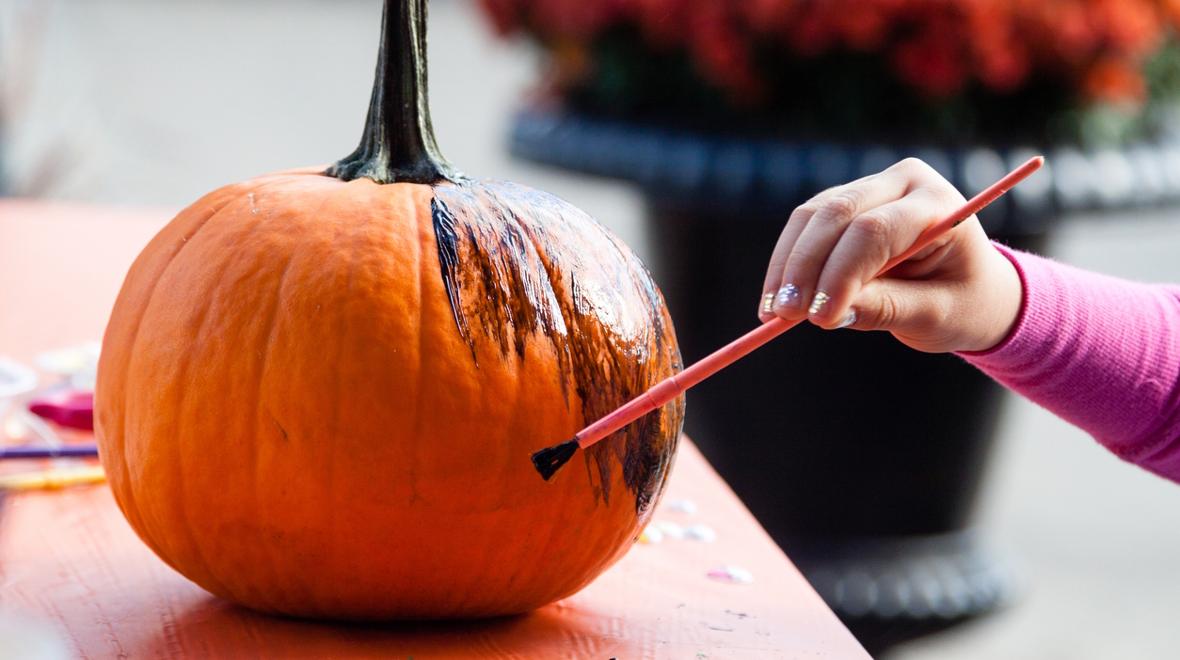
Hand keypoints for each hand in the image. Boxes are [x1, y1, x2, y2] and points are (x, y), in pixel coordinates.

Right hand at [757, 158, 1022, 353]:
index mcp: (938, 205)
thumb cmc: (962, 302)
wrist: (968, 286)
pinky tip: (776, 298)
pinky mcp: (844, 203)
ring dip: (787, 265)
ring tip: (774, 311)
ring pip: (811, 216)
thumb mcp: (935, 315)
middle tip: (784, 314)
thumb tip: (829, 315)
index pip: (876, 230)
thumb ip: (887, 310)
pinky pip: (804, 226)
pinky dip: (787, 263)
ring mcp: (870, 187)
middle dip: (805, 266)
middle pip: (836, 214)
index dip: (841, 273)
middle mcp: (902, 183)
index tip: (820, 318)